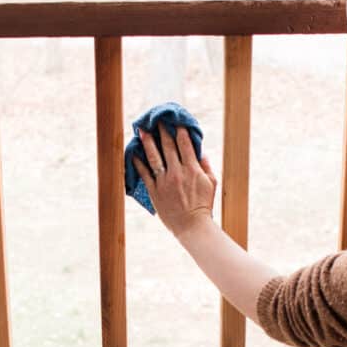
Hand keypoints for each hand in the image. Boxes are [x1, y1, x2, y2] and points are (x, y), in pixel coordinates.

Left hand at [132, 122, 217, 237]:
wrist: (192, 226)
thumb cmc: (204, 206)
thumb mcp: (212, 184)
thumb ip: (207, 167)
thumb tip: (201, 153)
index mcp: (192, 169)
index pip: (185, 144)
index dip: (180, 131)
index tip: (175, 122)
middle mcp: (177, 172)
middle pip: (168, 147)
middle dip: (162, 131)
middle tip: (157, 120)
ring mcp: (164, 181)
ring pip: (154, 157)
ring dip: (147, 142)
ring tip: (142, 131)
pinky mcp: (155, 191)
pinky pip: (145, 174)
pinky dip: (139, 163)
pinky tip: (134, 154)